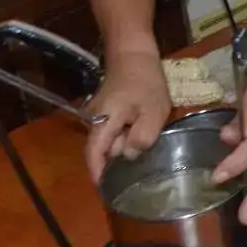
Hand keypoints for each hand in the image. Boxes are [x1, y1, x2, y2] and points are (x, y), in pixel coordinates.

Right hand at [84, 50, 170, 182]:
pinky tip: (141, 139)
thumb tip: (129, 156)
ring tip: (144, 160)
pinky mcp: (106, 110)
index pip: (94, 156)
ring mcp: (98, 115)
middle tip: (138, 178)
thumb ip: (141, 137)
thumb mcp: (153, 111)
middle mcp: (94, 121)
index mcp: (102, 123)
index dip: (100, 176)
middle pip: (102, 151)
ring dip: (123, 149)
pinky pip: (113, 131)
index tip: (109, 194)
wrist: (134, 53)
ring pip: (109, 141)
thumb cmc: (145, 82)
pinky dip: (125, 138)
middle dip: (117, 164)